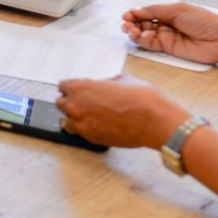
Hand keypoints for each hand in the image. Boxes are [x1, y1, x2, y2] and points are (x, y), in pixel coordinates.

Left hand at [55, 76, 189, 149]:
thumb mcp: (121, 79)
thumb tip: (99, 86)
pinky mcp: (91, 138)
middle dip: (72, 101)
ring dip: (75, 116)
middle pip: (61, 103)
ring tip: (91, 114)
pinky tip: (99, 123)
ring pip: (67, 120)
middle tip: (85, 101)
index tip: (78, 88)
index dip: (73, 86)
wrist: (156, 121)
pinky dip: (86, 127)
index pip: (63, 86)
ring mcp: (82, 125)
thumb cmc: (142, 98)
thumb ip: (102, 83)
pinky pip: (80, 132)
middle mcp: (76, 107)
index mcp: (81, 88)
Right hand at [122, 2, 217, 66]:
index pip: (147, 12)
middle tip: (126, 23)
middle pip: (143, 23)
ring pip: (144, 34)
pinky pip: (150, 45)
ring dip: (134, 32)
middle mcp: (167, 24)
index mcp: (170, 12)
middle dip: (132, 23)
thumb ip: (156, 11)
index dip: (136, 13)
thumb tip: (137, 10)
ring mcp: (166, 37)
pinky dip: (143, 40)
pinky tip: (143, 36)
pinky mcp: (167, 49)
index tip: (127, 14)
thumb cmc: (205, 21)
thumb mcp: (178, 10)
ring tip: (131, 30)